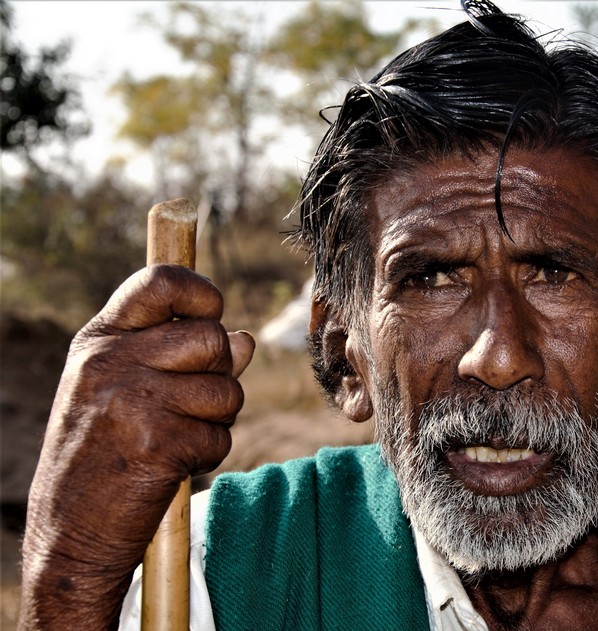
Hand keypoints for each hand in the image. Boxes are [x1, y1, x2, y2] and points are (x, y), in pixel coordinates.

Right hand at [18, 265, 254, 628]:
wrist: (68, 531)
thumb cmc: (103, 454)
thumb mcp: (127, 391)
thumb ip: (187, 359)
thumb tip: (246, 339)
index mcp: (100, 340)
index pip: (161, 281)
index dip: (202, 293)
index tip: (210, 314)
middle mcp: (111, 361)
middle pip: (212, 338)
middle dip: (218, 375)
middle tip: (187, 407)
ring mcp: (133, 401)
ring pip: (227, 390)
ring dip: (215, 421)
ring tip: (173, 439)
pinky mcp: (157, 443)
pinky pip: (221, 435)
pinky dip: (208, 455)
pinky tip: (170, 466)